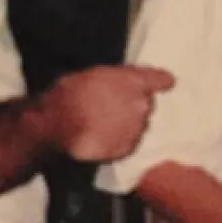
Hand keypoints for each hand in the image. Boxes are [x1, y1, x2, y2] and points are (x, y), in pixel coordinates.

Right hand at [44, 65, 174, 161]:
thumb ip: (116, 79)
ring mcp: (136, 129)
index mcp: (135, 82)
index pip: (162, 80)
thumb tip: (121, 84)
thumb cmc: (70, 92)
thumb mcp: (93, 74)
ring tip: (105, 125)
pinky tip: (104, 138)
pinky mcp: (127, 148)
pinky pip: (128, 143)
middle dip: (133, 106)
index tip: (164, 84)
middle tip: (113, 108)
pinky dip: (120, 141)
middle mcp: (142, 105)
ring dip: (126, 124)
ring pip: (138, 125)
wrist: (57, 124)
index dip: (162, 82)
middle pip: (146, 105)